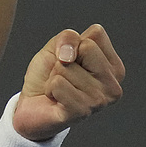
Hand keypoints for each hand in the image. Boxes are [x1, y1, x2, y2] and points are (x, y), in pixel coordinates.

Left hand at [12, 23, 124, 141]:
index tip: (70, 61)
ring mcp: (99, 101)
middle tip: (62, 77)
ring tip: (59, 90)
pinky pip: (58, 84)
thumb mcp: (57, 47)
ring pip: (67, 67)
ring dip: (54, 77)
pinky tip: (55, 99)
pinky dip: (49, 88)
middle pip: (86, 48)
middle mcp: (113, 86)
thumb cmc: (48, 76)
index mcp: (114, 67)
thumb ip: (68, 37)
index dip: (75, 44)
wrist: (31, 106)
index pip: (97, 33)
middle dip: (64, 59)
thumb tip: (68, 55)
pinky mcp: (81, 112)